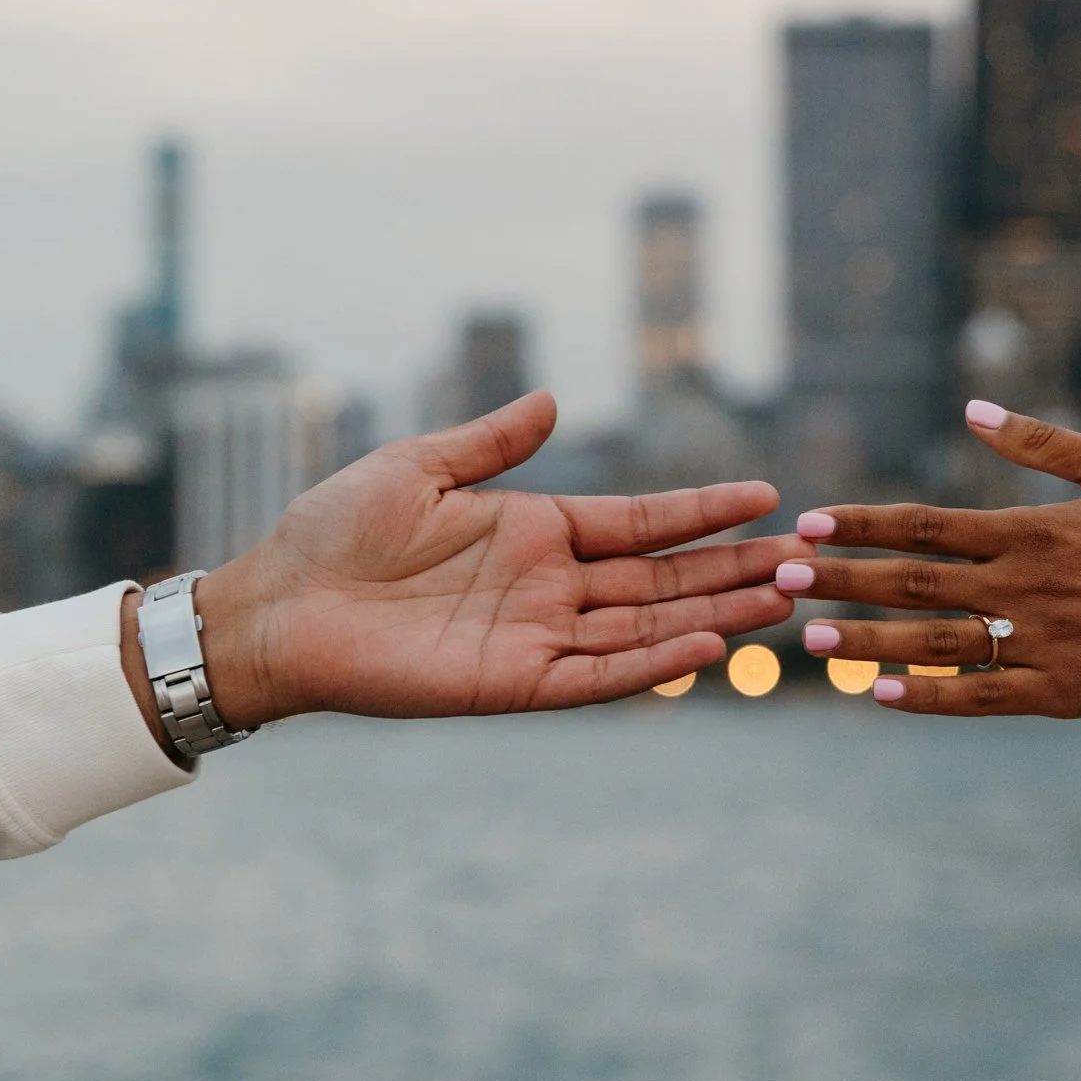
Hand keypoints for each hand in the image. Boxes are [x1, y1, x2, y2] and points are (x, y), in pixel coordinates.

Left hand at [140, 392, 799, 730]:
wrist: (273, 605)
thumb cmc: (333, 531)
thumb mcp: (420, 465)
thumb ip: (493, 440)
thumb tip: (553, 398)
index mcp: (535, 530)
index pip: (641, 521)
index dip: (704, 510)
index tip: (768, 496)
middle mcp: (549, 585)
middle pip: (663, 577)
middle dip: (732, 566)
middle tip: (806, 558)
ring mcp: (536, 636)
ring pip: (647, 625)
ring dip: (714, 613)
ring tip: (782, 599)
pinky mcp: (511, 683)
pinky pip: (598, 675)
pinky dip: (653, 663)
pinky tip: (707, 646)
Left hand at [775, 402, 1080, 717]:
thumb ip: (1041, 444)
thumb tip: (975, 406)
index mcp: (1037, 528)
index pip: (927, 525)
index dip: (863, 525)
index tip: (811, 522)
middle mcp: (1031, 586)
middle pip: (914, 583)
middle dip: (842, 579)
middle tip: (781, 577)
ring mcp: (1047, 643)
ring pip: (937, 642)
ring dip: (868, 639)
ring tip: (810, 637)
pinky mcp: (1071, 693)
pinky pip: (985, 697)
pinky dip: (929, 695)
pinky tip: (881, 693)